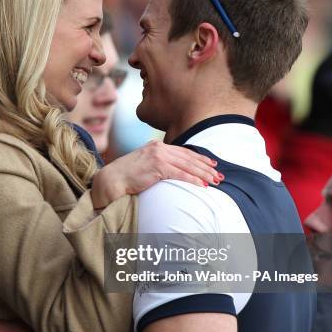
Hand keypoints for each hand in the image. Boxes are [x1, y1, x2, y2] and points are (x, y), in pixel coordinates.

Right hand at [91, 140, 222, 208]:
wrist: (112, 180)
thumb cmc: (126, 176)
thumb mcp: (144, 164)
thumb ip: (157, 163)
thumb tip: (171, 170)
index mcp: (156, 145)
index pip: (183, 152)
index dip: (199, 159)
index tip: (212, 165)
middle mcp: (158, 147)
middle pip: (188, 157)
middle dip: (206, 167)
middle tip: (219, 175)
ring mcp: (158, 156)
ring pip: (187, 165)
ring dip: (203, 174)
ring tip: (215, 181)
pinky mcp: (157, 167)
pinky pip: (181, 174)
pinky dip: (194, 180)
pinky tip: (203, 186)